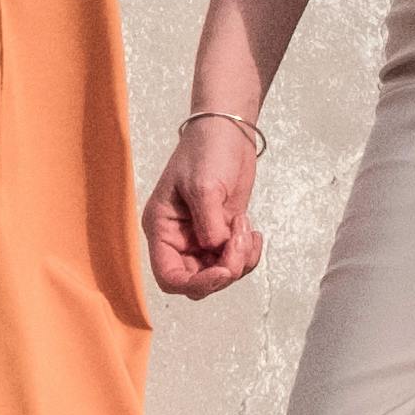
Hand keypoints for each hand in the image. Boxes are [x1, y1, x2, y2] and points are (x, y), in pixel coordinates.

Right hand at [144, 110, 266, 299]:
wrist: (228, 131)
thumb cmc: (206, 151)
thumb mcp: (204, 186)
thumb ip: (209, 225)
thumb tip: (217, 251)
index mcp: (162, 229)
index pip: (169, 276)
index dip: (196, 283)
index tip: (223, 271)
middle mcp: (178, 239)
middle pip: (198, 281)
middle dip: (224, 269)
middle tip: (240, 238)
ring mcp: (201, 239)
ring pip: (220, 274)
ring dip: (240, 259)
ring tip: (245, 224)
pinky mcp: (222, 234)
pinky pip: (235, 261)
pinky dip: (248, 254)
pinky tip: (252, 231)